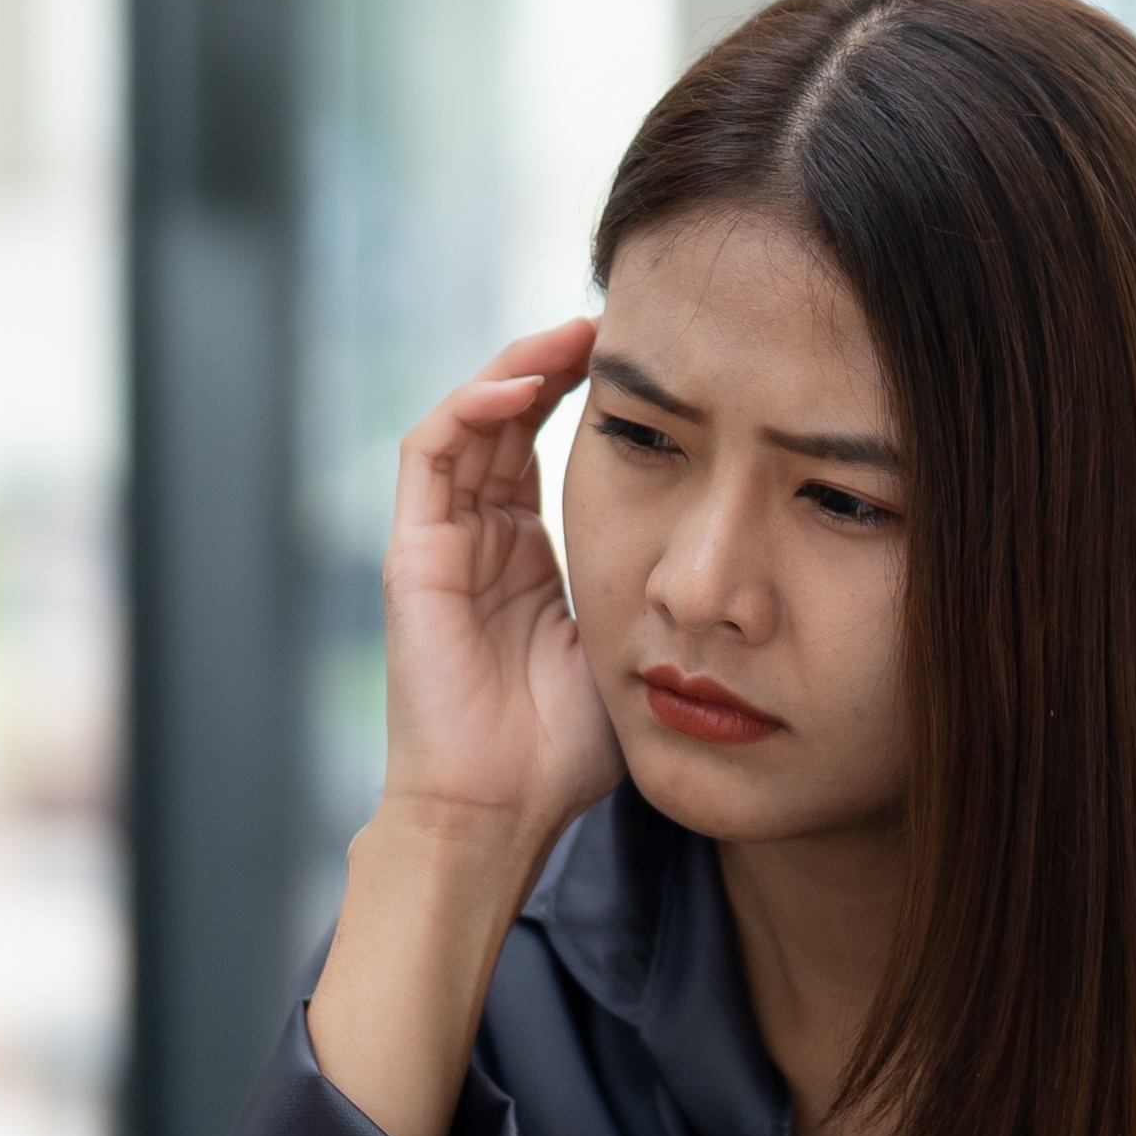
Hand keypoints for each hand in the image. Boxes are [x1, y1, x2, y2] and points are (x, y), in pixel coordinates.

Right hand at [380, 318, 626, 845]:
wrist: (498, 815)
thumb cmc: (562, 755)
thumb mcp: (627, 649)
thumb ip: (649, 593)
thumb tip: (722, 560)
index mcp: (526, 557)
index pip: (543, 445)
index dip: (582, 394)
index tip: (644, 358)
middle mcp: (479, 539)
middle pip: (506, 417)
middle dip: (553, 363)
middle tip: (609, 320)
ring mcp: (443, 543)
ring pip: (468, 421)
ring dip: (516, 368)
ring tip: (572, 334)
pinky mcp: (414, 554)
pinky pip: (430, 455)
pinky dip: (469, 409)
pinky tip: (519, 384)